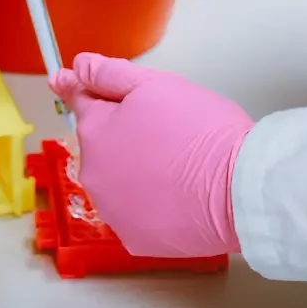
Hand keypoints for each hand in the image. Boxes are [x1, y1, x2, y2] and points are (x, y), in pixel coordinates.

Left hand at [53, 53, 251, 259]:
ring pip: (117, 182)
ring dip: (134, 172)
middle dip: (122, 135)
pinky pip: (136, 214)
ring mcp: (113, 211)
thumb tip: (77, 66)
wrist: (239, 189)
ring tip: (175, 166)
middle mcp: (94, 174)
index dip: (81, 89)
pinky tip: (176, 196)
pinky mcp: (135, 241)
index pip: (81, 102)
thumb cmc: (202, 130)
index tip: (67, 80)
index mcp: (96, 132)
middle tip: (165, 131)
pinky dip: (149, 205)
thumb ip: (111, 74)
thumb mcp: (157, 85)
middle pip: (101, 146)